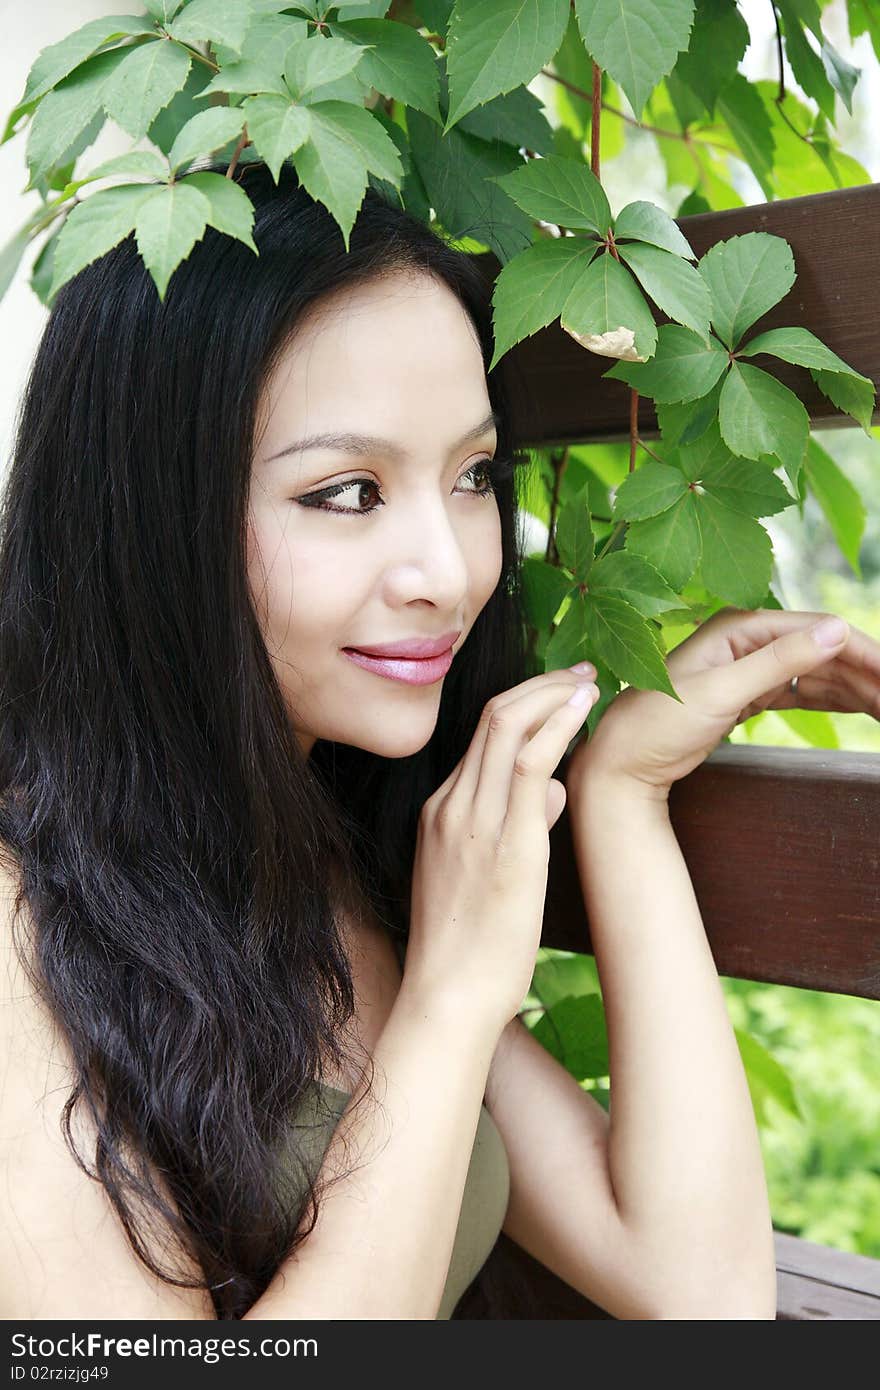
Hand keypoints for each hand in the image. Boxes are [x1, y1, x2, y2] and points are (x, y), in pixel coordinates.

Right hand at [405, 667, 600, 1031]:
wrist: (447, 999)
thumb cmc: (468, 952)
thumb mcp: (484, 880)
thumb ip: (518, 826)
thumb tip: (554, 792)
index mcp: (439, 813)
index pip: (479, 738)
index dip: (524, 705)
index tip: (558, 692)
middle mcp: (450, 806)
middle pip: (492, 717)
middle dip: (541, 685)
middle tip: (581, 672)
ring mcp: (473, 822)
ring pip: (507, 726)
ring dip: (554, 694)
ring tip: (591, 682)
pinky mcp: (506, 843)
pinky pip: (529, 763)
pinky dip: (557, 724)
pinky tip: (583, 709)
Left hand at [566, 607, 879, 797]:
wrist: (622, 762)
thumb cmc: (658, 723)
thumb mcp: (721, 691)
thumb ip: (779, 660)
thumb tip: (836, 629)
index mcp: (740, 625)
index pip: (818, 629)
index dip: (862, 651)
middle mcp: (747, 638)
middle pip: (823, 649)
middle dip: (865, 672)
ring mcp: (748, 666)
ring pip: (817, 671)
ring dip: (855, 687)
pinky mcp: (748, 694)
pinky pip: (801, 690)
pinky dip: (832, 698)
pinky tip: (861, 706)